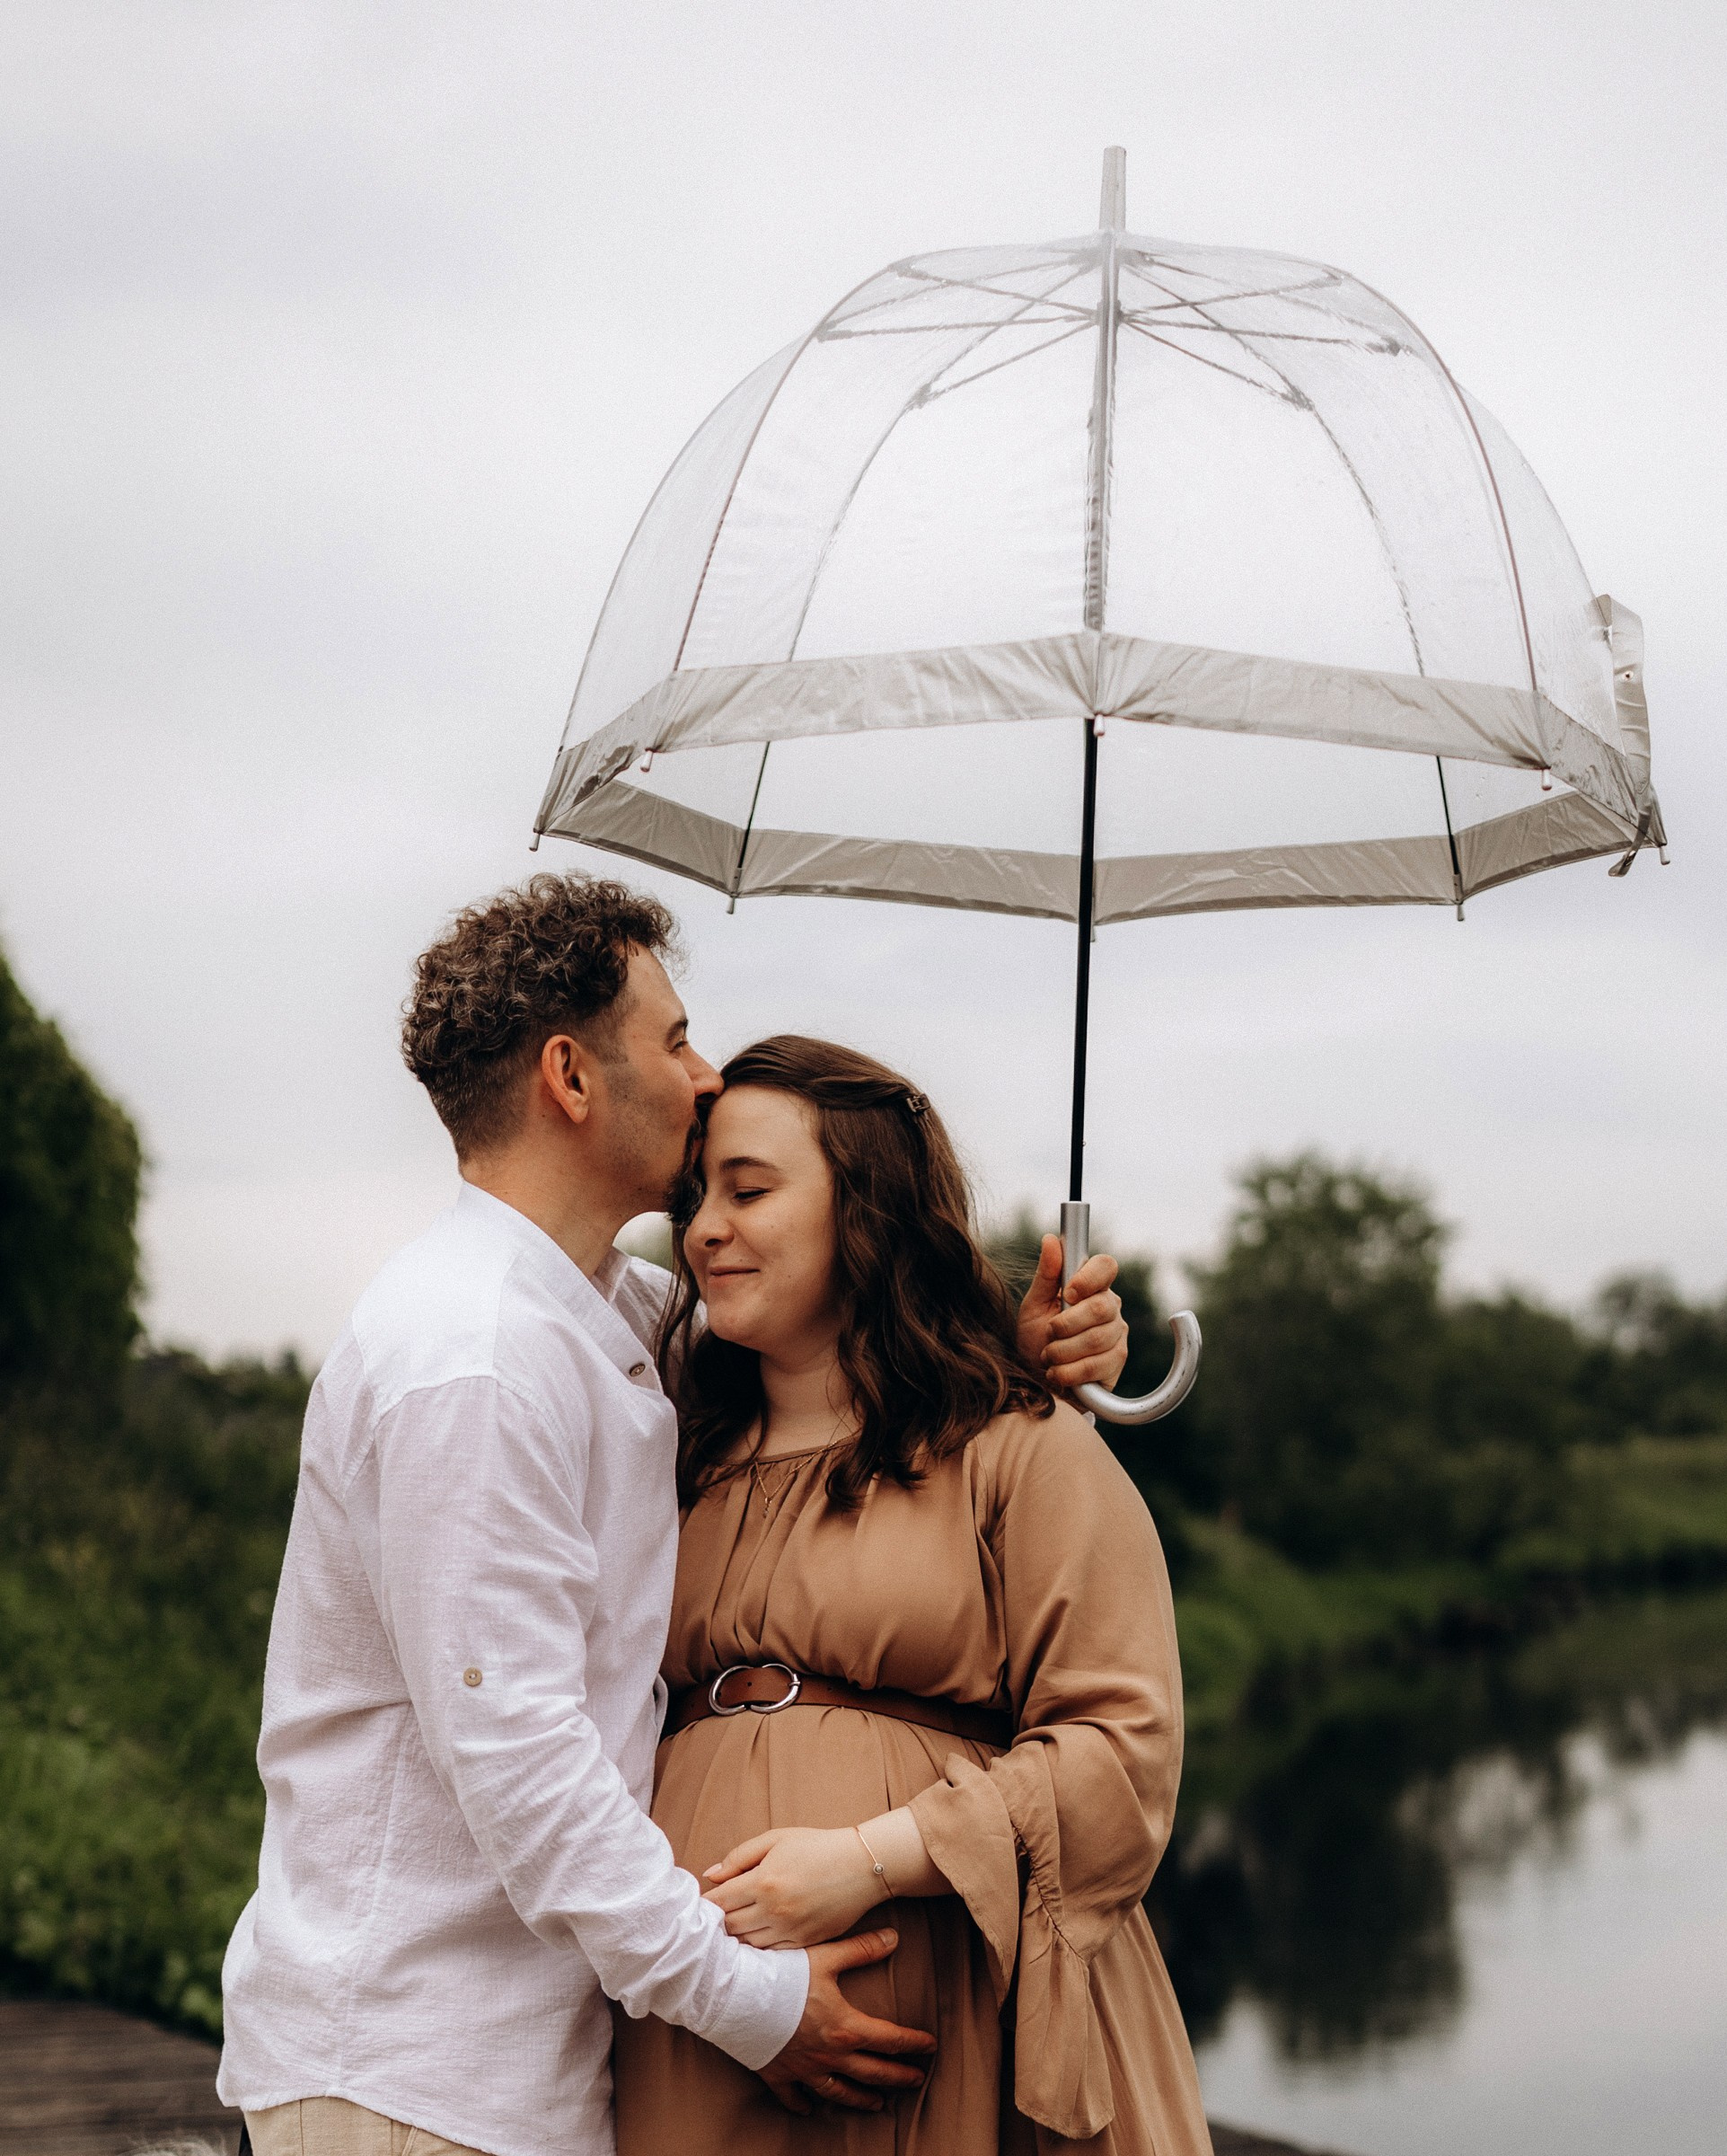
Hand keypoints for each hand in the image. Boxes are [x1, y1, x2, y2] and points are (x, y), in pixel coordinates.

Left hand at [703, 1825, 884, 1947]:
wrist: (862, 1866)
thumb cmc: (817, 1846)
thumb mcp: (776, 1839)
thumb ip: (740, 1857)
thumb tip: (711, 1875)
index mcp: (763, 1881)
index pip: (720, 1901)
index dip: (706, 1904)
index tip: (700, 1904)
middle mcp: (773, 1910)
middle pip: (730, 1926)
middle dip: (718, 1923)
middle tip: (712, 1920)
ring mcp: (790, 1930)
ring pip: (747, 1944)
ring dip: (736, 1938)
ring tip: (730, 1930)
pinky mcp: (804, 1943)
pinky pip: (770, 1953)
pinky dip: (758, 1948)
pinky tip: (754, 1938)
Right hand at [759, 1928, 934, 2114]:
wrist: (736, 1996)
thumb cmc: (781, 1973)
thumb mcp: (826, 1955)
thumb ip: (862, 1949)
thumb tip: (895, 1938)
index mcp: (845, 2028)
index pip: (890, 2039)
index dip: (914, 2043)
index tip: (930, 2047)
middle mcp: (829, 2055)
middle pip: (872, 2072)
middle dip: (897, 2077)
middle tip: (916, 2080)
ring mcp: (803, 2069)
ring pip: (838, 2091)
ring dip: (860, 2099)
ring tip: (877, 2104)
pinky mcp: (777, 2074)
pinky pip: (793, 2097)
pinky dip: (803, 2105)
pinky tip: (809, 2110)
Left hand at [1017, 1238, 1127, 1392]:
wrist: (1037, 1380)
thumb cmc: (1035, 1339)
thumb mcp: (1033, 1306)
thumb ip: (1045, 1275)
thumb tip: (1051, 1239)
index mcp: (1091, 1286)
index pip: (1106, 1266)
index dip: (1088, 1278)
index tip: (1067, 1294)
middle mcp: (1110, 1307)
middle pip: (1100, 1307)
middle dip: (1065, 1325)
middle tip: (1048, 1333)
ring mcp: (1118, 1334)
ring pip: (1097, 1339)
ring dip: (1062, 1351)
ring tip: (1048, 1356)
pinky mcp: (1118, 1361)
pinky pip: (1097, 1365)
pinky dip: (1069, 1371)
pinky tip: (1057, 1372)